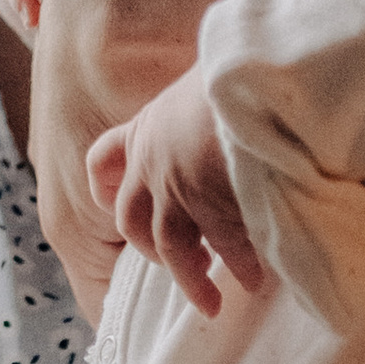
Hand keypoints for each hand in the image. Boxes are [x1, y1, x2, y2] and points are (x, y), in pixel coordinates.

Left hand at [85, 70, 266, 316]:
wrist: (260, 68)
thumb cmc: (240, 62)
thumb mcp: (203, 81)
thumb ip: (198, 107)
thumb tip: (220, 106)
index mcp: (146, 129)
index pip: (105, 160)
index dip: (103, 185)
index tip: (103, 203)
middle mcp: (154, 165)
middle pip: (135, 222)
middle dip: (152, 251)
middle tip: (178, 267)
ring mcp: (182, 191)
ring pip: (175, 249)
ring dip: (193, 279)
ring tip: (213, 301)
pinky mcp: (216, 209)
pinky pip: (228, 250)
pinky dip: (243, 267)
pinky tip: (259, 279)